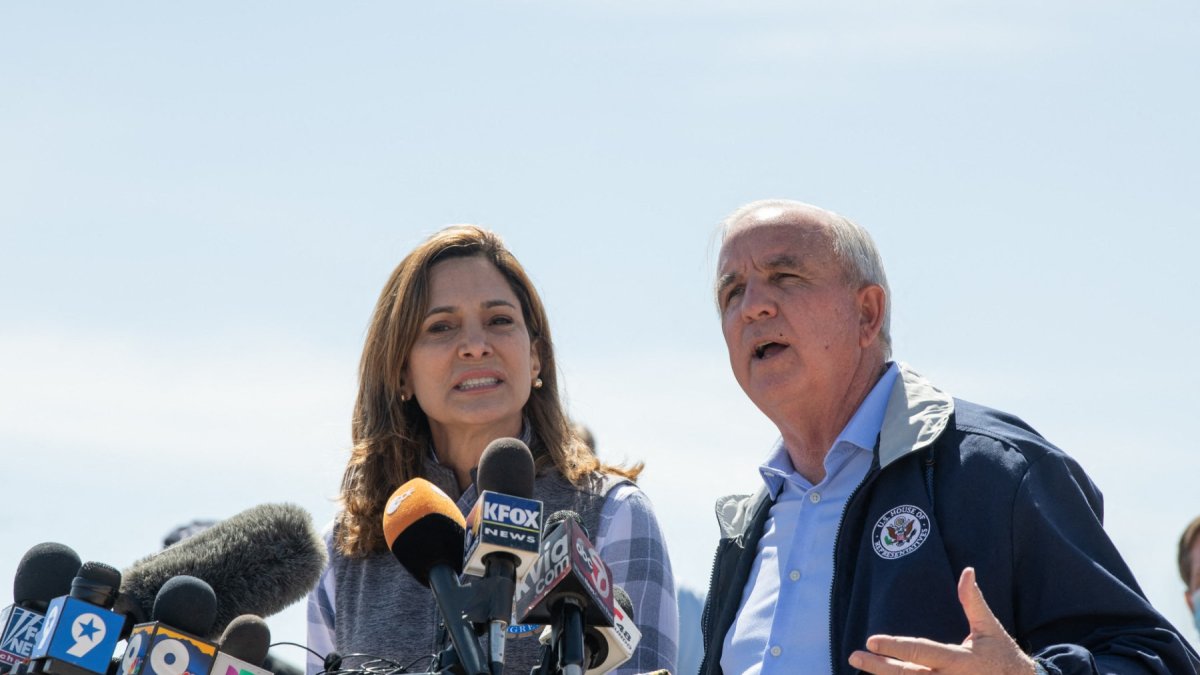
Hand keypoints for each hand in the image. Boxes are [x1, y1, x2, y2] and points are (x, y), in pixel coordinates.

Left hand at [847, 567, 1037, 673]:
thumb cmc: (1003, 656)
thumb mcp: (990, 628)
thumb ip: (973, 602)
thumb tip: (967, 571)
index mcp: (961, 661)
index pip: (921, 652)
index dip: (894, 647)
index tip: (871, 640)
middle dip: (879, 667)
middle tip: (855, 656)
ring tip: (863, 666)